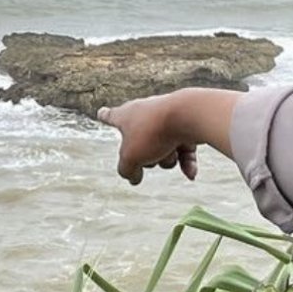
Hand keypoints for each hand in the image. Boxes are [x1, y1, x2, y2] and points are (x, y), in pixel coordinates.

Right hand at [97, 88, 240, 185]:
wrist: (190, 116)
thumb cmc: (154, 132)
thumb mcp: (131, 157)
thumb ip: (127, 170)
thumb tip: (133, 178)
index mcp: (126, 115)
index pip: (111, 117)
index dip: (105, 117)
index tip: (101, 113)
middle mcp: (145, 113)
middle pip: (140, 145)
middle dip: (146, 156)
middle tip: (148, 154)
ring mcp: (167, 119)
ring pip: (163, 150)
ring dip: (167, 158)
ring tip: (169, 152)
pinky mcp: (187, 126)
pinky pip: (184, 151)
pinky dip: (186, 162)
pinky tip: (191, 174)